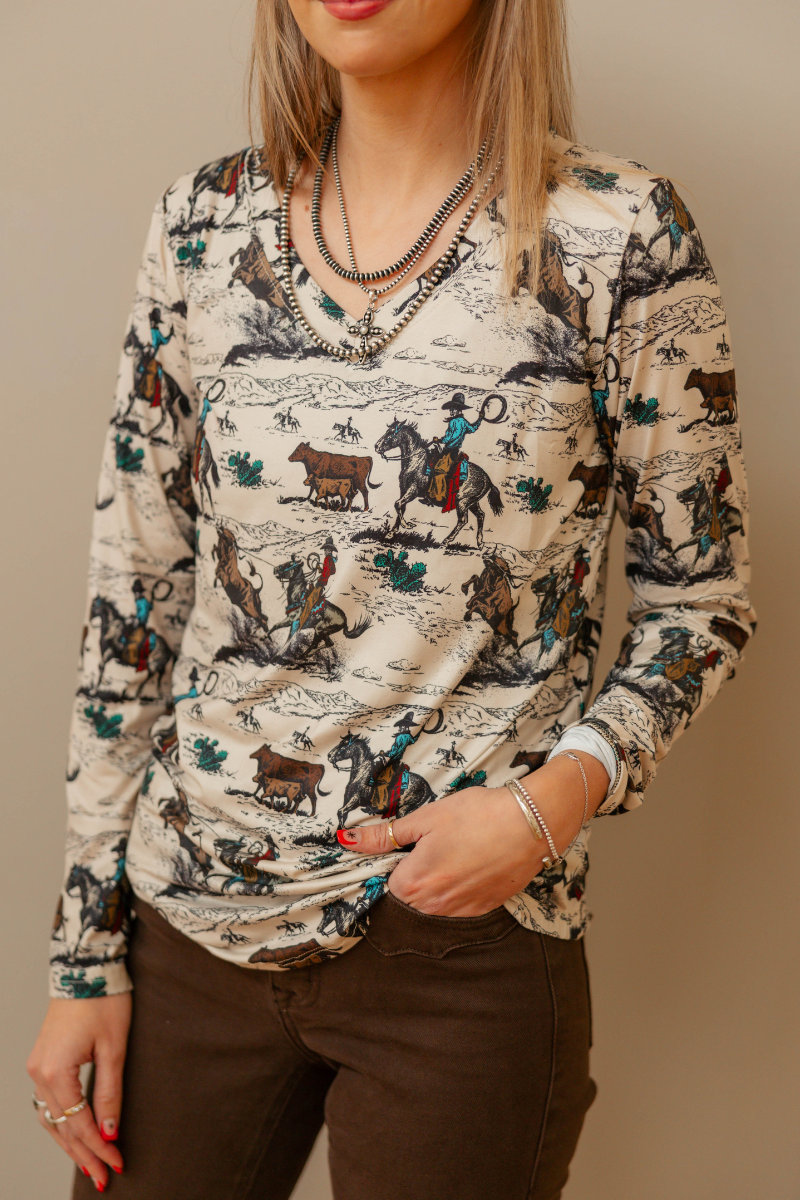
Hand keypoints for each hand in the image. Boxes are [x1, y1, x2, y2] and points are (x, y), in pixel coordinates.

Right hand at [27, 993, 130, 1190]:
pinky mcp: (43, 1060)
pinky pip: (49, 1103)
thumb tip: (110, 1131)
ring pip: (51, 1119)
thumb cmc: (104, 1000)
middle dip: (84, 1153)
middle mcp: (39, 1073)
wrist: (86, 967)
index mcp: (55, 1072)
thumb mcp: (114, 1049)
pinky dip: (63, 1122)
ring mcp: (37, 1067)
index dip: (99, 1147)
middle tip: (105, 1177)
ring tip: (92, 1165)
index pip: (78, 1124)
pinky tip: (76, 1135)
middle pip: (61, 1127)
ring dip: (71, 1143)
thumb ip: (110, 1092)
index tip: (118, 1164)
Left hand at [336, 751, 608, 916]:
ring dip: (435, 885)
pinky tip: (471, 864)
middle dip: (412, 876)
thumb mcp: (425, 818)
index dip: (393, 863)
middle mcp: (434, 906)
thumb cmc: (477, 815)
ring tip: (455, 852)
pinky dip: (458, 890)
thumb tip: (347, 840)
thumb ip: (385, 835)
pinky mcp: (484, 909)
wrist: (530, 824)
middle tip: (433, 846)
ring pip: (433, 906)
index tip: (407, 846)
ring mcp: (461, 912)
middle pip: (408, 898)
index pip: (385, 885)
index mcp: (414, 883)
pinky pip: (458, 907)